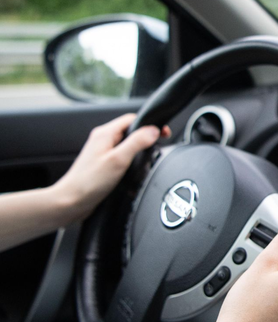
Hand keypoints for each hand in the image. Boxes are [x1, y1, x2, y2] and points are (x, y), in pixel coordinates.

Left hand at [53, 113, 169, 221]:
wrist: (71, 202)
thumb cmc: (88, 183)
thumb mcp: (118, 160)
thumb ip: (137, 142)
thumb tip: (153, 130)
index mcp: (105, 134)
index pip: (133, 119)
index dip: (150, 124)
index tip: (163, 133)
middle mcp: (102, 140)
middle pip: (131, 132)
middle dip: (146, 139)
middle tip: (157, 147)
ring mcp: (103, 153)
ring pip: (128, 146)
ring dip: (139, 153)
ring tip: (144, 162)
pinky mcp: (104, 165)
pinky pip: (123, 158)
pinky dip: (131, 164)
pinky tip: (133, 174)